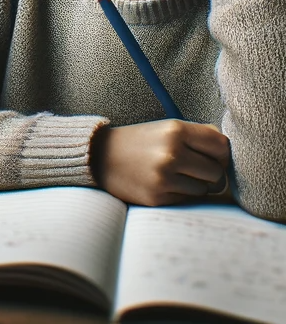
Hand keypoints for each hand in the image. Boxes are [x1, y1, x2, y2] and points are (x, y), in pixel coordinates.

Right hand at [91, 120, 229, 206]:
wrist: (99, 156)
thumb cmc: (139, 142)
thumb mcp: (165, 128)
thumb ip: (197, 135)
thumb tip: (227, 150)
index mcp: (174, 130)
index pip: (221, 145)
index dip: (220, 152)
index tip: (211, 154)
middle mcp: (171, 153)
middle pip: (216, 171)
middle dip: (207, 171)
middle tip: (189, 165)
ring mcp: (164, 177)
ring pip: (204, 188)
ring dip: (194, 184)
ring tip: (173, 174)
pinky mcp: (158, 197)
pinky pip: (188, 199)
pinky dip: (180, 193)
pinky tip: (163, 183)